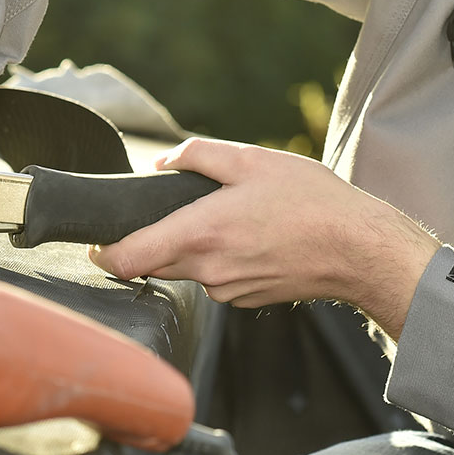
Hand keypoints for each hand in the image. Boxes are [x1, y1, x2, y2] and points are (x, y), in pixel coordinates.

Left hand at [87, 138, 440, 338]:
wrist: (358, 249)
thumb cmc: (311, 202)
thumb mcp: (252, 159)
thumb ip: (198, 155)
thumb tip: (163, 162)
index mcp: (200, 233)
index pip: (126, 259)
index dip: (101, 252)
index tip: (96, 241)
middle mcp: (207, 269)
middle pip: (152, 263)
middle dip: (150, 239)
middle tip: (170, 210)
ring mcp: (227, 290)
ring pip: (186, 268)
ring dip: (190, 245)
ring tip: (230, 216)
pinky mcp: (245, 299)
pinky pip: (215, 277)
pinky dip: (219, 258)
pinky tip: (252, 236)